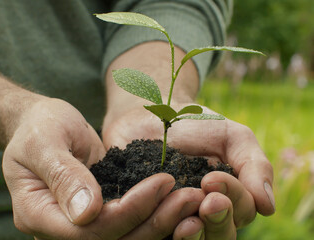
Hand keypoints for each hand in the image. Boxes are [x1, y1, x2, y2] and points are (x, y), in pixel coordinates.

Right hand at [3, 98, 204, 238]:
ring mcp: (79, 224)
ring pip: (124, 237)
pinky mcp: (98, 214)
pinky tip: (178, 200)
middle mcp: (58, 229)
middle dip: (153, 221)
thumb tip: (87, 212)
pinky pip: (127, 223)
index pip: (87, 230)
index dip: (127, 212)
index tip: (161, 183)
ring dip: (159, 221)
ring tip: (191, 198)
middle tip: (189, 196)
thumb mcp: (44, 142)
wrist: (40, 125)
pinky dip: (153, 214)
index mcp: (36, 214)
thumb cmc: (38, 127)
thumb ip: (63, 175)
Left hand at [102, 104, 274, 239]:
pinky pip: (152, 234)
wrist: (154, 115)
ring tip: (186, 222)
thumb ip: (254, 166)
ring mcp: (172, 217)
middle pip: (219, 237)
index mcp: (227, 199)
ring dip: (192, 236)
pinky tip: (155, 218)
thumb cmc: (197, 125)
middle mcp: (201, 213)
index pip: (240, 214)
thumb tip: (268, 206)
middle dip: (218, 222)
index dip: (234, 200)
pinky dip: (158, 231)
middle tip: (207, 202)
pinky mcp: (144, 216)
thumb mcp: (232, 137)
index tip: (212, 179)